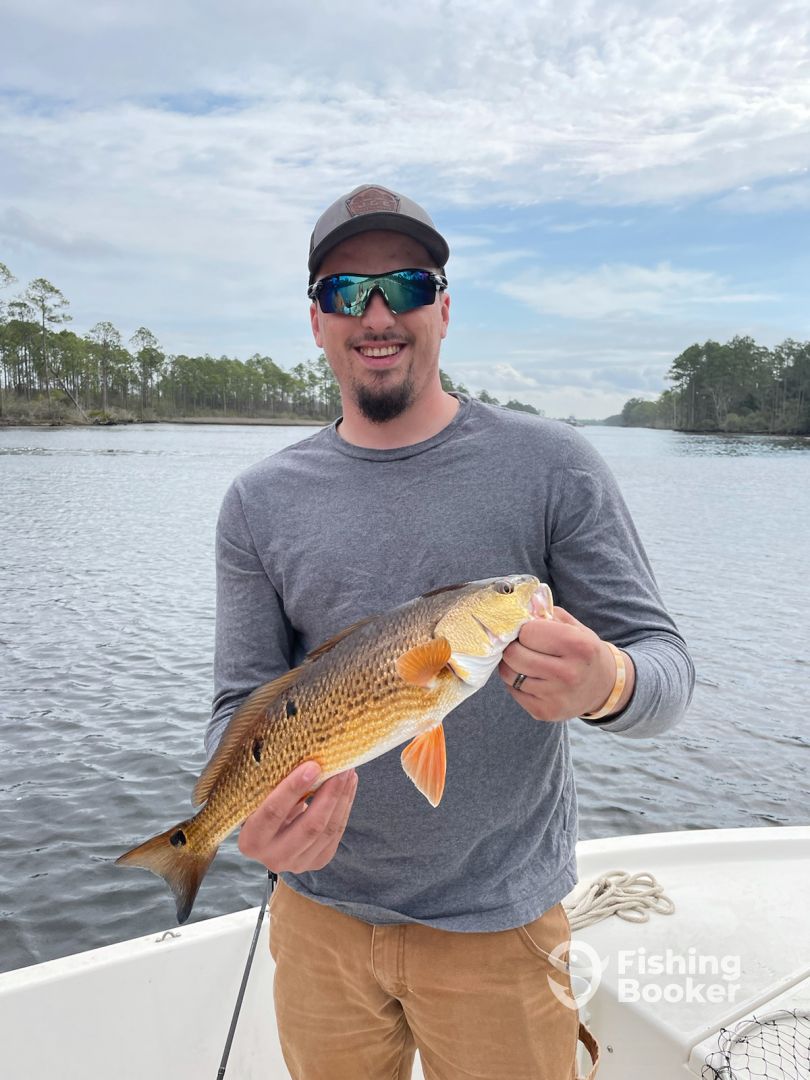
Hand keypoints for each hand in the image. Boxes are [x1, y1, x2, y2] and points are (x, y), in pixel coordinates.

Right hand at [238, 761, 357, 872]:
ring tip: (348, 772)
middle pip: (309, 826)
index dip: (293, 788)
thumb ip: (277, 787)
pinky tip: (349, 785)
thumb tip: (308, 759)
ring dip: (342, 798)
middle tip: (341, 767)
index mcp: (251, 840)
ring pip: (328, 830)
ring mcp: (298, 864)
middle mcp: (273, 858)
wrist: (271, 838)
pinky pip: (336, 833)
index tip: (313, 766)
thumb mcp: (261, 799)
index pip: (273, 812)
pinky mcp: (318, 862)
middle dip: (329, 794)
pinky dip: (345, 806)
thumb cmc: (263, 808)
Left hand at [498, 607, 633, 722]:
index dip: (524, 629)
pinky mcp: (544, 712)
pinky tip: (531, 677)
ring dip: (512, 664)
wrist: (604, 687)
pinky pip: (513, 691)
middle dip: (514, 646)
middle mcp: (568, 673)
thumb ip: (546, 613)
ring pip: (508, 674)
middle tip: (522, 646)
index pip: (527, 631)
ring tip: (526, 661)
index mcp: (577, 646)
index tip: (530, 631)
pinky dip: (516, 682)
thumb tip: (519, 609)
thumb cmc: (584, 651)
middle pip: (514, 654)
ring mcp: (555, 696)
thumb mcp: (574, 627)